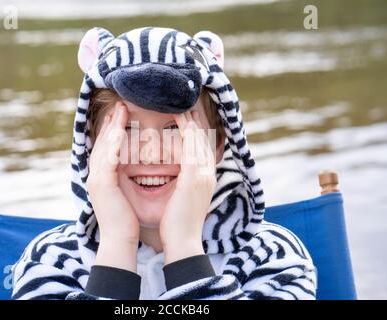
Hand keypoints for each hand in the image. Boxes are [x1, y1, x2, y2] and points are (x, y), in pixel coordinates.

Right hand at [86, 102, 139, 270]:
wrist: (120, 240)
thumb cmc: (127, 220)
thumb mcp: (125, 194)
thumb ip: (125, 178)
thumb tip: (133, 167)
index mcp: (102, 178)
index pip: (106, 148)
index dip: (112, 130)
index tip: (121, 115)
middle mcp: (95, 176)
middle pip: (102, 143)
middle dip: (110, 123)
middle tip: (119, 105)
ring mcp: (96, 179)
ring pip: (103, 146)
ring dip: (112, 127)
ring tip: (121, 109)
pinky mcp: (102, 184)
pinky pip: (107, 158)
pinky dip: (113, 143)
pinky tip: (121, 130)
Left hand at [160, 110, 216, 263]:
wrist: (182, 242)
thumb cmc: (178, 222)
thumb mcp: (184, 197)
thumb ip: (185, 182)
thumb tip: (179, 173)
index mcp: (205, 177)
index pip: (203, 146)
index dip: (198, 128)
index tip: (189, 113)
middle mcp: (208, 172)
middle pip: (205, 138)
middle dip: (197, 118)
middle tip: (188, 100)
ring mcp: (204, 174)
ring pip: (200, 138)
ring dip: (192, 118)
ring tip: (183, 102)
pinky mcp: (195, 176)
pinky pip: (192, 146)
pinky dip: (187, 129)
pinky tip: (180, 116)